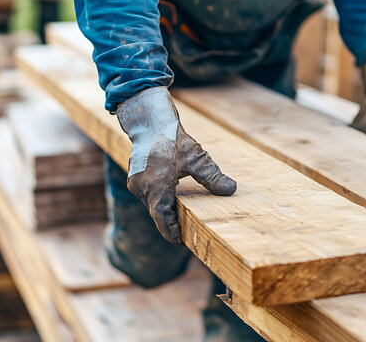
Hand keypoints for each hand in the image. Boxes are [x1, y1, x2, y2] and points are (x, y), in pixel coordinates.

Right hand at [116, 87, 236, 243]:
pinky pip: (147, 197)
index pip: (163, 219)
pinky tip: (170, 200)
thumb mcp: (196, 157)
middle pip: (157, 214)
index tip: (181, 242)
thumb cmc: (172, 138)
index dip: (172, 233)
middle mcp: (143, 188)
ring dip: (164, 212)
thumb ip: (212, 176)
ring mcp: (136, 184)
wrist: (150, 122)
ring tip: (179, 220)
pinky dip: (158, 202)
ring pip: (152, 206)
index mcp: (157, 187)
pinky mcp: (134, 179)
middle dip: (170, 224)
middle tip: (184, 235)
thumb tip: (231, 190)